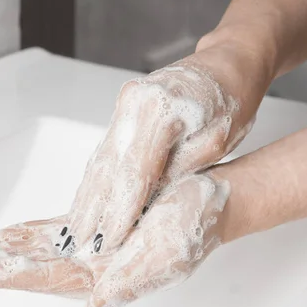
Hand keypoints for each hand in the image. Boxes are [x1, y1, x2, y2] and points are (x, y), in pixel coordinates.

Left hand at [0, 173, 230, 306]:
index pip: (40, 278)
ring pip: (37, 255)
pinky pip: (56, 236)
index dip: (0, 275)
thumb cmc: (196, 222)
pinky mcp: (99, 231)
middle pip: (29, 271)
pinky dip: (30, 237)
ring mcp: (94, 251)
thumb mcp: (168, 251)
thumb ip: (130, 281)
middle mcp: (94, 268)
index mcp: (106, 276)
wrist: (211, 199)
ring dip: (2, 256)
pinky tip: (11, 237)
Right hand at [62, 45, 259, 256]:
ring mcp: (124, 106)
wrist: (227, 62)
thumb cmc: (231, 99)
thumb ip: (181, 169)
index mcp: (159, 109)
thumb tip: (148, 201)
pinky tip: (86, 200)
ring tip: (75, 229)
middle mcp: (133, 104)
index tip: (110, 242)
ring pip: (102, 159)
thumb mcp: (218, 139)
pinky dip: (95, 179)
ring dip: (88, 196)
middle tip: (82, 244)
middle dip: (95, 209)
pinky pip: (106, 151)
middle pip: (109, 167)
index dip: (121, 211)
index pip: (135, 172)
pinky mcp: (123, 113)